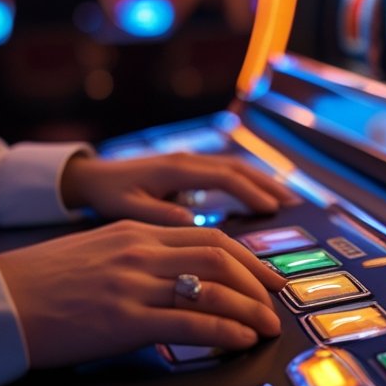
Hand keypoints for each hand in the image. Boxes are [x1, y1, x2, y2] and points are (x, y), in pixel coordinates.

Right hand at [0, 221, 285, 367]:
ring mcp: (133, 284)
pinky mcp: (123, 320)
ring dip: (248, 308)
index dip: (245, 257)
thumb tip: (172, 275)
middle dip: (256, 280)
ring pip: (211, 289)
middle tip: (276, 300)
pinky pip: (188, 324)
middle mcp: (139, 251)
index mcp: (134, 231)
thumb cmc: (39, 282)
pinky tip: (239, 340)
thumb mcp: (95, 251)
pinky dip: (223, 331)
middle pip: (219, 257)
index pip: (207, 237)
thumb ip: (135, 255)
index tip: (265, 275)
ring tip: (266, 325)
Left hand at [59, 152, 300, 225]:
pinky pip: (225, 172)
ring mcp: (190, 162)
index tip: (273, 209)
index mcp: (177, 169)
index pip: (225, 177)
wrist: (91, 176)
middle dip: (267, 183)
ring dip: (261, 181)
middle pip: (238, 167)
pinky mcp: (189, 169)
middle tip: (294, 202)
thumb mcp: (129, 209)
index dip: (250, 193)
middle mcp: (189, 161)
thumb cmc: (109, 195)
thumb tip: (194, 224)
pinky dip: (247, 182)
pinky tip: (259, 196)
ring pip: (235, 167)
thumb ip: (160, 216)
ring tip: (287, 198)